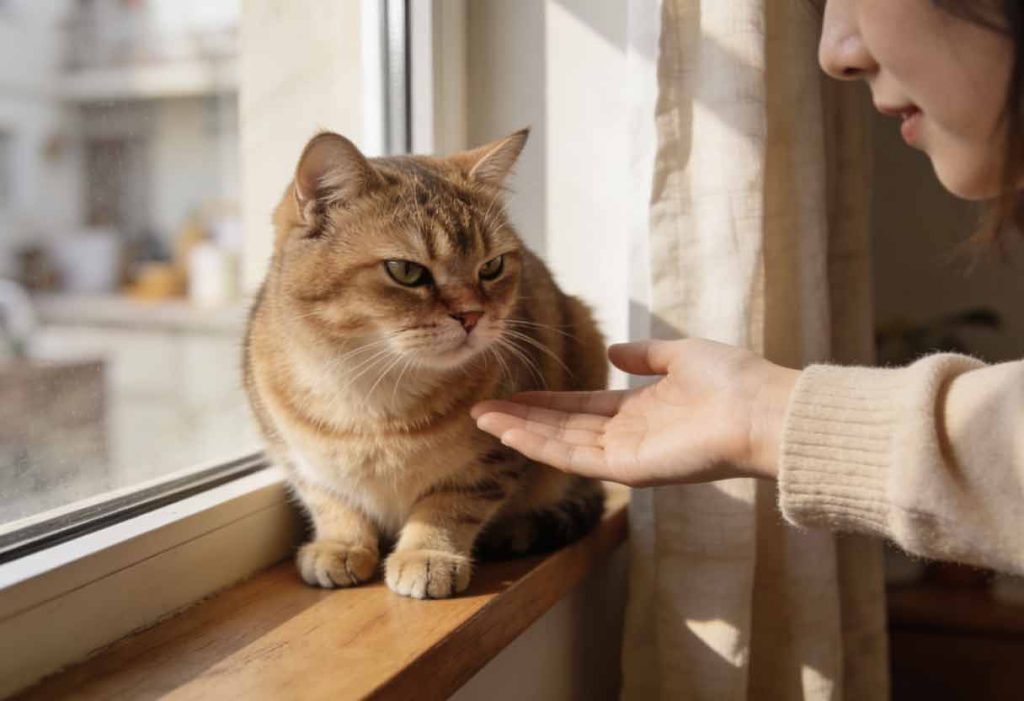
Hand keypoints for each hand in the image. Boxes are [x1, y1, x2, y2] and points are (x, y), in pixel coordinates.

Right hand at [471, 339, 798, 486]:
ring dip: (521, 432)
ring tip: (484, 419)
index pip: (580, 407)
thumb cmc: (733, 380)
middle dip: (522, 418)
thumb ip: (646, 355)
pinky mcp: (628, 470)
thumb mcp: (681, 356)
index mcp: (639, 410)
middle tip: (480, 408)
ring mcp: (626, 456)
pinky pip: (575, 457)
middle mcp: (627, 436)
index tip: (512, 392)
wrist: (762, 409)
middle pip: (562, 427)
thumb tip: (614, 349)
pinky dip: (541, 447)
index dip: (545, 400)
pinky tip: (512, 434)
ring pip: (561, 444)